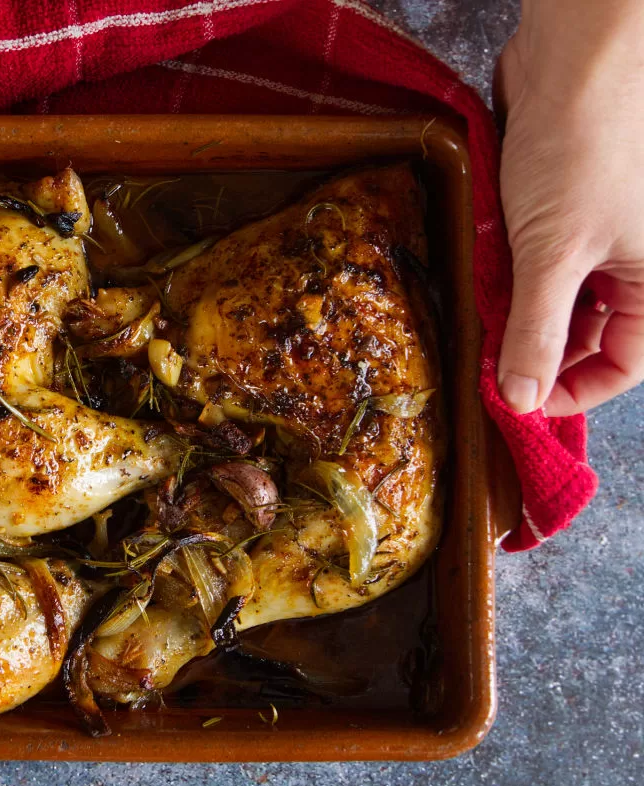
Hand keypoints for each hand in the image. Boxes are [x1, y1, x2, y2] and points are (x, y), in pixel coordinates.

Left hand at [496, 0, 643, 415]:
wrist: (571, 59)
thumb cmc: (583, 148)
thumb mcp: (554, 254)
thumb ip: (536, 331)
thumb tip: (522, 399)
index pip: (625, 365)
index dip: (572, 390)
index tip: (516, 401)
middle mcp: (638, 261)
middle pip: (592, 335)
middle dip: (540, 350)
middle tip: (487, 362)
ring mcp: (603, 234)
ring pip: (563, 298)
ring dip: (521, 313)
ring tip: (482, 321)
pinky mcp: (567, 209)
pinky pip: (543, 260)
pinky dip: (514, 275)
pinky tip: (484, 278)